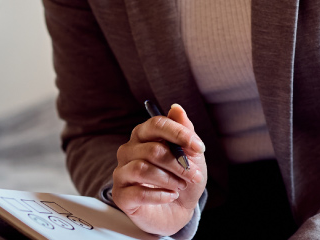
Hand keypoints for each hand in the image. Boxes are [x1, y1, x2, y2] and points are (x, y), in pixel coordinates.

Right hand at [113, 104, 207, 235]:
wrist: (178, 210)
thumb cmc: (182, 178)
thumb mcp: (192, 155)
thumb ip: (185, 131)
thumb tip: (176, 108)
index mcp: (144, 134)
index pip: (157, 124)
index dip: (179, 134)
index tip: (199, 147)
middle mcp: (129, 150)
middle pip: (152, 150)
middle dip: (179, 164)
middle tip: (194, 175)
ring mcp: (122, 172)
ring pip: (142, 169)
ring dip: (169, 179)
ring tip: (180, 186)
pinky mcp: (120, 195)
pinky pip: (137, 192)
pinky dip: (159, 195)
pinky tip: (170, 196)